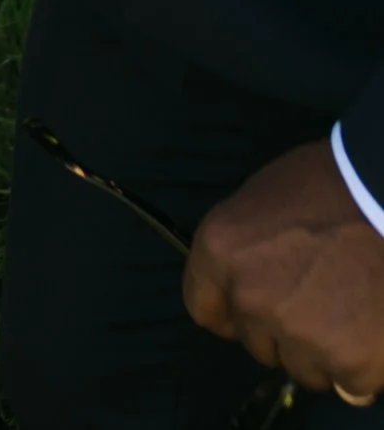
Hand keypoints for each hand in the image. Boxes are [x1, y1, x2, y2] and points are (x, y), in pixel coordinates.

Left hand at [186, 137, 383, 403]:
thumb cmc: (333, 186)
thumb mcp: (267, 198)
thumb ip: (247, 248)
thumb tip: (247, 278)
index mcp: (222, 249)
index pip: (202, 306)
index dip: (229, 311)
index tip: (248, 312)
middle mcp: (251, 297)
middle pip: (257, 342)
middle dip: (283, 330)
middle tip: (318, 298)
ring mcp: (298, 334)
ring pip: (304, 367)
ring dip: (323, 351)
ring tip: (350, 306)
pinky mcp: (348, 363)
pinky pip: (349, 382)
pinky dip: (363, 363)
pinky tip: (373, 324)